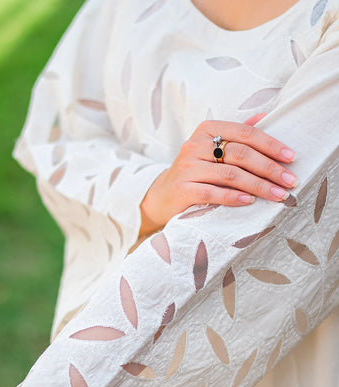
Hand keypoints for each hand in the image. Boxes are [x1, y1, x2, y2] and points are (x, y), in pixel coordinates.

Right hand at [139, 115, 297, 234]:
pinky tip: (250, 202)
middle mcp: (195, 145)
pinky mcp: (183, 189)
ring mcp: (187, 167)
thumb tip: (265, 116)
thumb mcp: (212, 148)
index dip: (271, 144)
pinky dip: (234, 197)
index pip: (245, 133)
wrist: (163, 195)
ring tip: (278, 195)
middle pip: (240, 154)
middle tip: (290, 180)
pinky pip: (213, 193)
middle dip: (269, 168)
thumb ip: (236, 134)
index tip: (291, 157)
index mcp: (207, 130)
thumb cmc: (195, 171)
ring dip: (258, 186)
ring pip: (230, 175)